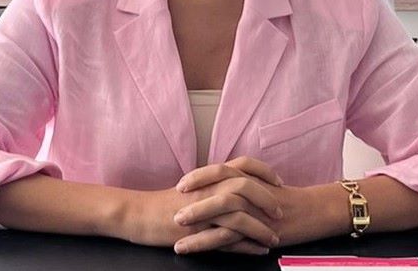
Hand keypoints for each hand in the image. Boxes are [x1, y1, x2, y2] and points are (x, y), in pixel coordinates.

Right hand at [128, 157, 284, 254]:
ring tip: (273, 238)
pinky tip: (257, 251)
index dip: (264, 172)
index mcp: (208, 176)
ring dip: (261, 229)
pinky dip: (246, 247)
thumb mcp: (192, 187)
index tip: (278, 181)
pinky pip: (227, 240)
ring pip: (240, 216)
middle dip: (268, 200)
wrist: (138, 214)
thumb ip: (214, 183)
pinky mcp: (197, 233)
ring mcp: (203, 212)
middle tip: (280, 212)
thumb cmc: (164, 202)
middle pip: (247, 189)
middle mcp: (208, 190)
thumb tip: (236, 186)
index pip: (244, 165)